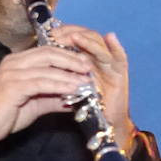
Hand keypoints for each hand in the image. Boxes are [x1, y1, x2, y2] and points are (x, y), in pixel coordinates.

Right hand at [0, 45, 96, 152]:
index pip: (47, 51)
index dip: (68, 55)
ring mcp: (12, 73)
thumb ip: (54, 97)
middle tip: (90, 68)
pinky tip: (73, 90)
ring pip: (48, 67)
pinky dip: (60, 85)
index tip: (86, 63)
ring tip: (86, 82)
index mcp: (18, 61)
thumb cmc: (5, 114)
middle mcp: (14, 62)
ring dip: (70, 74)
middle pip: (50, 53)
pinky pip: (42, 82)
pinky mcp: (12, 86)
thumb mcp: (35, 103)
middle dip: (72, 60)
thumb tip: (77, 97)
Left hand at [48, 23, 133, 144]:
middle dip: (74, 32)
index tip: (50, 32)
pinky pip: (121, 58)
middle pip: (89, 36)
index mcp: (85, 62)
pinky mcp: (122, 75)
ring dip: (89, 39)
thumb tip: (38, 71)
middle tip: (58, 33)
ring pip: (102, 45)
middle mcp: (99, 61)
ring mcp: (112, 66)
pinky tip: (110, 38)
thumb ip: (57, 81)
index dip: (65, 32)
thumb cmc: (86, 111)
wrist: (105, 129)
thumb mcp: (65, 93)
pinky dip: (117, 46)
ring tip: (76, 37)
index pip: (76, 38)